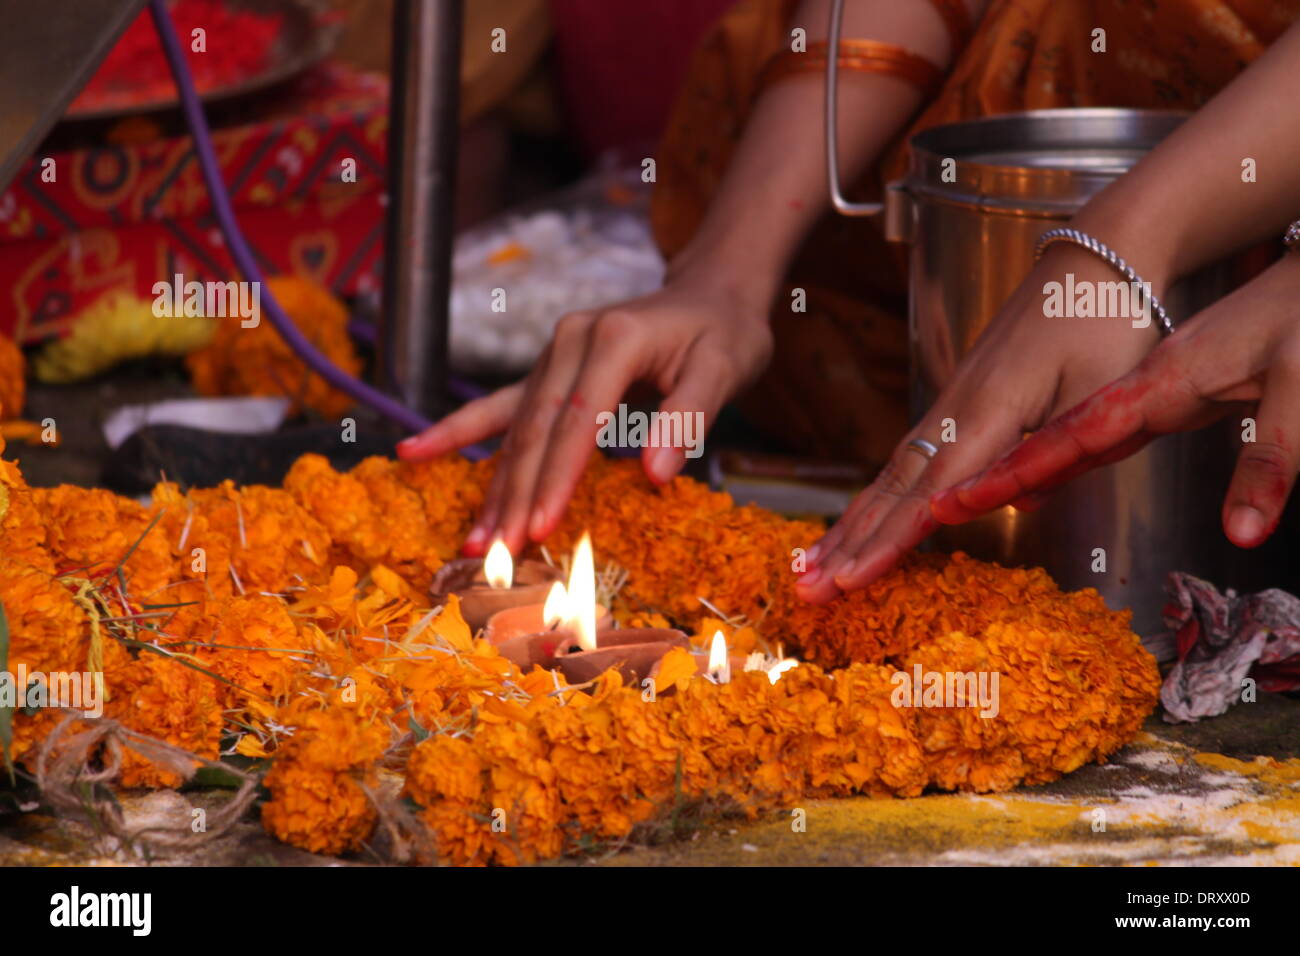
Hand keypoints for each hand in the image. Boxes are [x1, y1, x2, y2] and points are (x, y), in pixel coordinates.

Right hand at [397, 266, 773, 555]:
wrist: (711, 292)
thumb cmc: (724, 332)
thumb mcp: (725, 367)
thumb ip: (689, 417)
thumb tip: (655, 475)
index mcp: (612, 339)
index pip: (578, 420)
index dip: (557, 478)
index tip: (541, 527)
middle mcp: (571, 341)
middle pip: (536, 429)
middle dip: (517, 496)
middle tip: (501, 554)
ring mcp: (552, 354)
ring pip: (515, 428)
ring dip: (494, 487)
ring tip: (473, 544)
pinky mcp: (547, 369)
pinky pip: (499, 407)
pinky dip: (459, 432)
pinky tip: (414, 452)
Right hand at [796, 242, 1164, 602]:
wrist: (1095, 259)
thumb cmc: (1106, 322)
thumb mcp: (1100, 393)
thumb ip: (1055, 454)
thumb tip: (1013, 505)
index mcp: (990, 411)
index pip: (929, 492)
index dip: (888, 541)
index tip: (850, 579)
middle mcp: (955, 410)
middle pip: (892, 487)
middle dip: (848, 543)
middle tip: (805, 589)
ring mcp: (951, 405)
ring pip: (890, 475)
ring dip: (850, 524)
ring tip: (811, 565)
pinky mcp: (957, 404)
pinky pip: (906, 460)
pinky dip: (876, 497)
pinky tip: (859, 520)